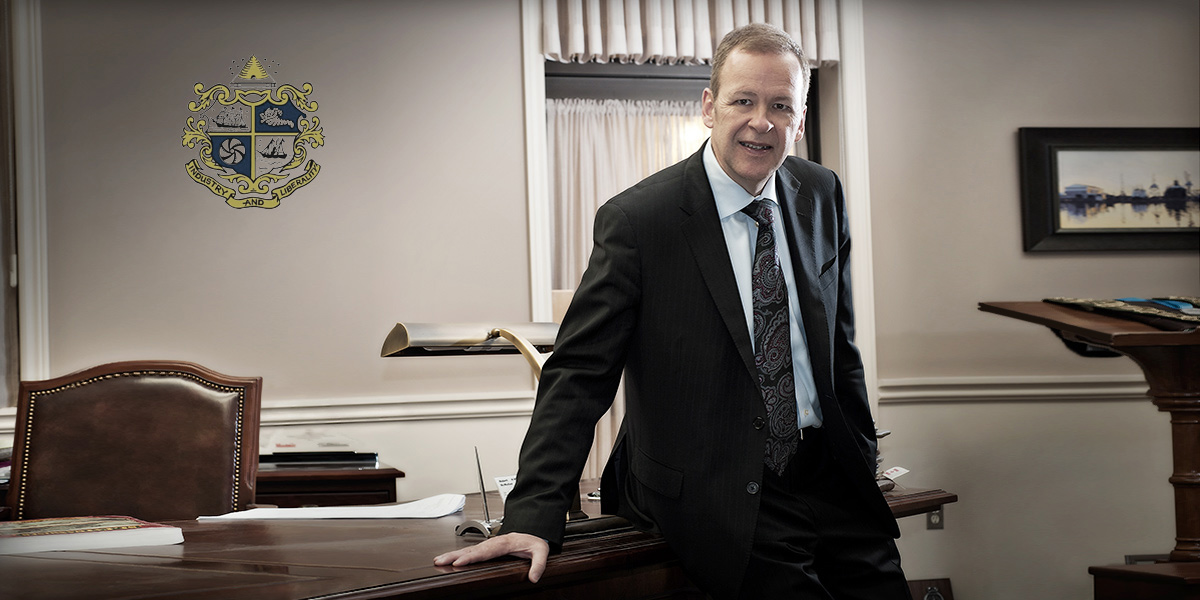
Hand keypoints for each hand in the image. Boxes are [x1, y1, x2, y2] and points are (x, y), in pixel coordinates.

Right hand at [433, 532, 549, 582]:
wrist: (533, 532)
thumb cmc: (534, 541)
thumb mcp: (541, 551)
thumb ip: (538, 564)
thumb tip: (533, 577)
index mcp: (505, 543)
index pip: (485, 551)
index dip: (471, 557)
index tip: (459, 562)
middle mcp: (494, 542)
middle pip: (472, 550)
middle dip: (455, 555)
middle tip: (440, 561)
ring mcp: (488, 544)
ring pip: (468, 549)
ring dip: (452, 554)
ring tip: (438, 560)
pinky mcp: (486, 548)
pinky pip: (470, 551)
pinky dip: (457, 554)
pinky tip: (448, 559)